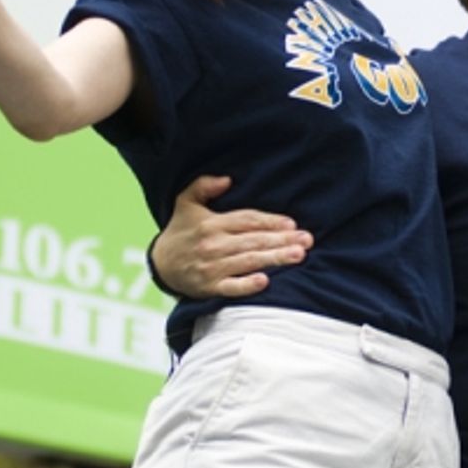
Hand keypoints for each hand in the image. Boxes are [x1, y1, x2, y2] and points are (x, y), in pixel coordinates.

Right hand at [151, 175, 312, 298]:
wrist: (161, 264)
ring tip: (298, 256)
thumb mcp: (186, 202)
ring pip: (249, 262)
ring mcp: (212, 267)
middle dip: (282, 240)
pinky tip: (265, 281)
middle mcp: (214, 245)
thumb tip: (227, 179)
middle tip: (306, 240)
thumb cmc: (181, 230)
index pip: (247, 221)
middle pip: (254, 241)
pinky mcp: (210, 287)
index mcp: (212, 223)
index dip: (270, 222)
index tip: (292, 224)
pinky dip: (247, 286)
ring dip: (274, 259)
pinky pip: (231, 287)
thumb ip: (204, 186)